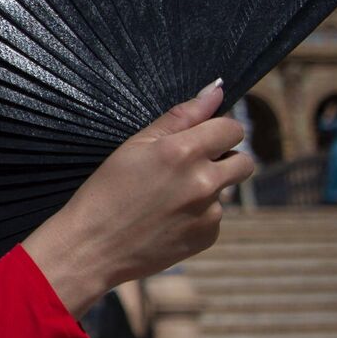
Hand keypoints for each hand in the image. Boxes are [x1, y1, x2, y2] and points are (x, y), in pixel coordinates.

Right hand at [21, 79, 255, 315]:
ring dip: (207, 190)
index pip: (233, 129)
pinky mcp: (208, 236)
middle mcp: (204, 181)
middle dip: (225, 159)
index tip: (201, 138)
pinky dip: (198, 215)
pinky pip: (214, 217)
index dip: (219, 130)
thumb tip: (216, 90)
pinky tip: (167, 219)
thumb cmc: (104, 191)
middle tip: (189, 167)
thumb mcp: (134, 146)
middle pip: (244, 161)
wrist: (91, 247)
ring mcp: (210, 212)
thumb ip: (181, 116)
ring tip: (167, 199)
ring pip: (226, 191)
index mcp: (184, 152)